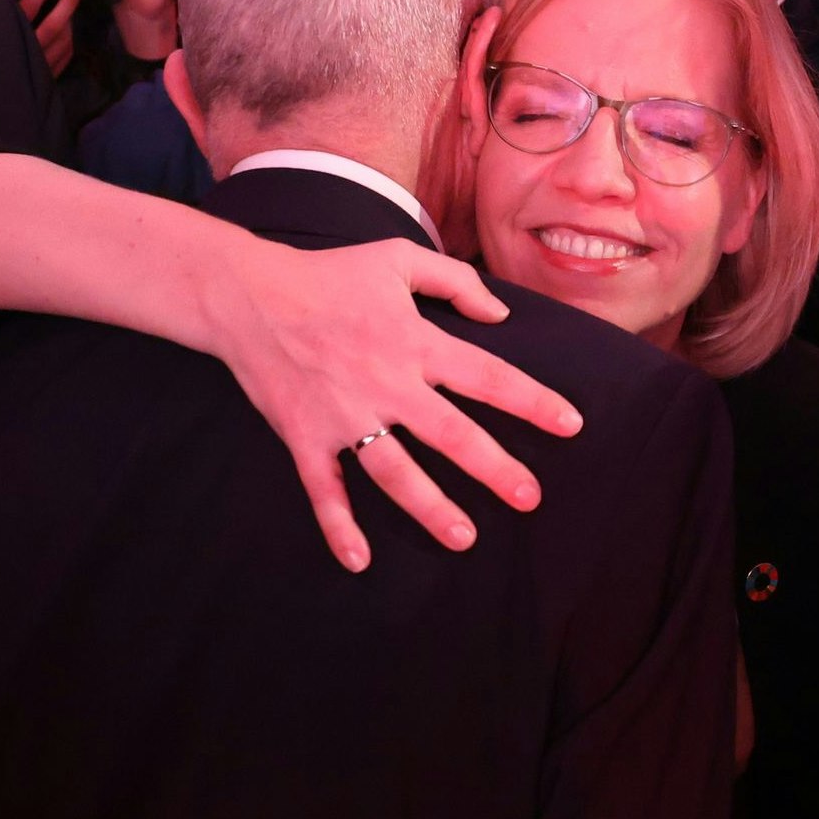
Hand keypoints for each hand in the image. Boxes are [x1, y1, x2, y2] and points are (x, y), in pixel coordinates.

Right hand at [17, 0, 80, 77]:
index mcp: (5, 39)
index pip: (28, 9)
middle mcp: (24, 55)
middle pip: (53, 27)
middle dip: (67, 5)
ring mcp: (37, 70)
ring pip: (63, 43)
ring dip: (70, 24)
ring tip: (71, 8)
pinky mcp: (44, 82)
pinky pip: (64, 59)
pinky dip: (69, 44)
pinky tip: (69, 34)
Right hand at [198, 233, 582, 570]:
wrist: (247, 295)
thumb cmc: (329, 274)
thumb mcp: (397, 258)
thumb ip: (455, 281)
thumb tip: (500, 313)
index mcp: (414, 342)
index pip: (487, 377)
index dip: (532, 401)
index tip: (570, 425)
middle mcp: (385, 384)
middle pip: (451, 434)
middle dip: (494, 469)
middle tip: (530, 499)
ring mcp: (344, 415)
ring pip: (394, 471)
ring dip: (430, 508)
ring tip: (465, 537)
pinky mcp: (305, 436)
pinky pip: (324, 489)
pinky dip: (338, 526)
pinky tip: (358, 560)